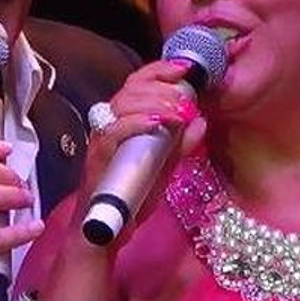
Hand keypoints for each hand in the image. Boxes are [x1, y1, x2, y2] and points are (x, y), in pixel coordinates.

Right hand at [79, 60, 204, 230]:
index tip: (186, 68)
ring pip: (123, 104)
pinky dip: (138, 122)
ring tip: (179, 110)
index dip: (160, 70)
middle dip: (163, 85)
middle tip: (187, 97)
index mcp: (123, 120)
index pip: (137, 83)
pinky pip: (115, 131)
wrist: (105, 232)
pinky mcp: (97, 157)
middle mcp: (108, 123)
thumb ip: (181, 144)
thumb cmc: (130, 196)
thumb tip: (202, 120)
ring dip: (155, 101)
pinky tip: (160, 122)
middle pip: (131, 87)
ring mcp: (101, 139)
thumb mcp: (164, 167)